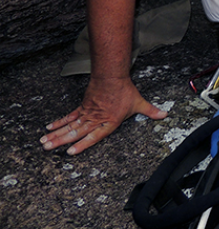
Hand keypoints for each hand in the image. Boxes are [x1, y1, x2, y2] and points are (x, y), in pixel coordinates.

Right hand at [40, 77, 167, 154]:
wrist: (113, 76)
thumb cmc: (126, 91)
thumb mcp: (139, 103)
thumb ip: (151, 111)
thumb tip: (165, 115)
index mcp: (109, 122)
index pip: (94, 136)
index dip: (82, 144)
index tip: (70, 152)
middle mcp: (96, 119)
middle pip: (76, 132)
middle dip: (61, 141)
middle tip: (47, 148)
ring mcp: (88, 113)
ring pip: (70, 125)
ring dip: (56, 134)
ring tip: (43, 142)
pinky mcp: (83, 107)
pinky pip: (69, 116)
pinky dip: (59, 122)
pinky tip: (49, 128)